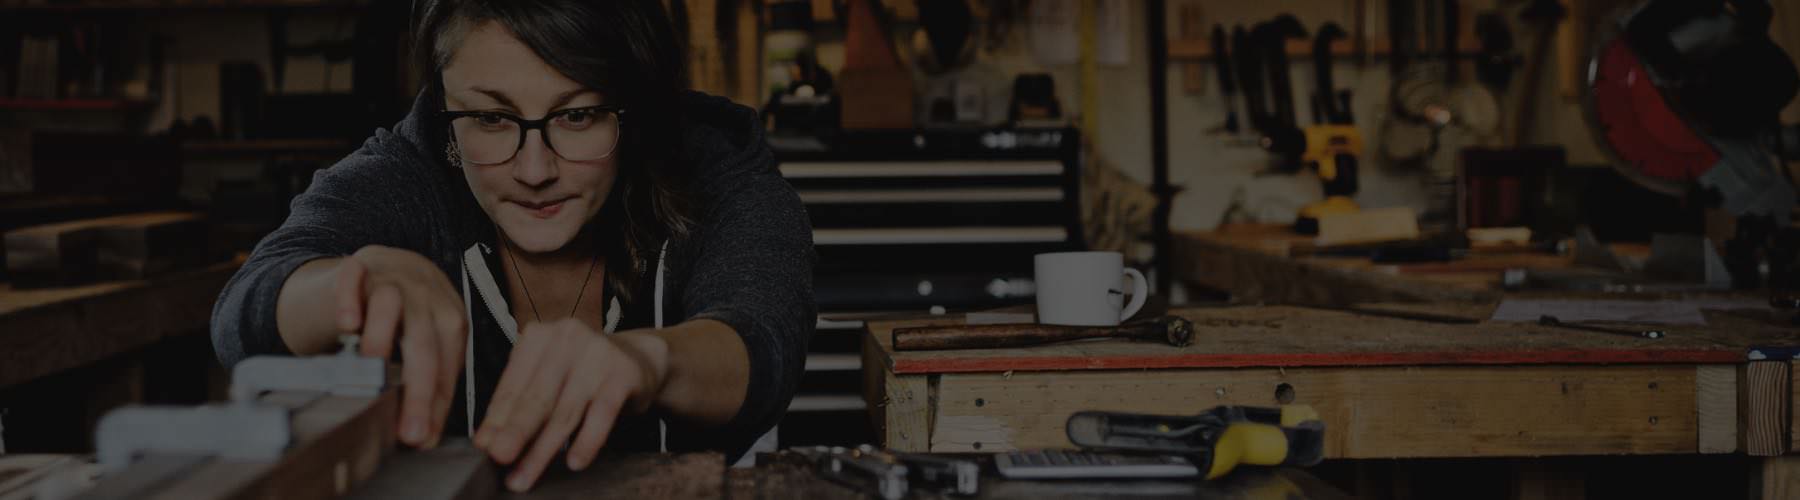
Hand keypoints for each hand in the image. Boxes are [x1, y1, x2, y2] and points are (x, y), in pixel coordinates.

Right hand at [335, 245, 466, 448]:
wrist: (377, 266)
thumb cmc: (402, 315)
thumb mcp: (422, 342)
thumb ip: (426, 382)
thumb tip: (426, 439)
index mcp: (448, 317)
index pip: (448, 362)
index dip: (438, 402)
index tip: (425, 438)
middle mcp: (426, 296)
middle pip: (425, 342)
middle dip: (419, 390)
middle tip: (409, 430)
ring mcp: (392, 276)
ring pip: (392, 304)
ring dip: (383, 336)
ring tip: (372, 370)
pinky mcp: (358, 265)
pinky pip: (354, 276)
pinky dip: (349, 297)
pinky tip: (347, 323)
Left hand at [473, 319, 669, 491]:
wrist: (639, 358)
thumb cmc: (584, 371)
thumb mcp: (549, 376)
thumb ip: (520, 402)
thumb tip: (489, 440)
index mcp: (539, 336)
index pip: (513, 384)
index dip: (496, 419)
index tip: (483, 446)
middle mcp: (567, 338)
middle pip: (536, 397)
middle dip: (515, 433)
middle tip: (499, 458)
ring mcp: (597, 354)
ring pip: (565, 412)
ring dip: (544, 450)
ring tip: (526, 475)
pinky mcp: (623, 374)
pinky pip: (602, 415)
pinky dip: (587, 442)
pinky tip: (575, 462)